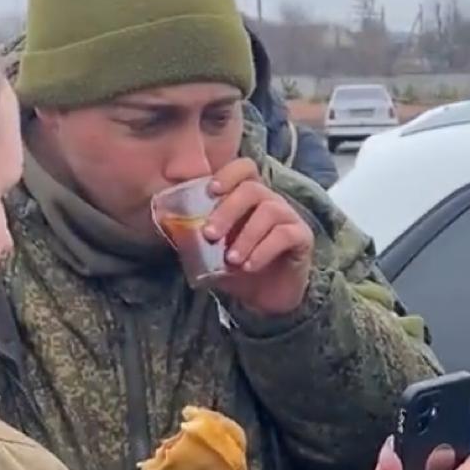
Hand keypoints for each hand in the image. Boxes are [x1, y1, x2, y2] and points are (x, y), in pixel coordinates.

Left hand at [203, 158, 313, 314]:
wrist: (265, 300)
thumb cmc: (238, 269)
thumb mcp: (210, 252)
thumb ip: (193, 236)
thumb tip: (166, 223)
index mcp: (249, 199)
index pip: (244, 168)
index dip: (228, 174)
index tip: (210, 191)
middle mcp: (271, 202)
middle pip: (253, 188)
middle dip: (227, 210)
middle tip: (210, 235)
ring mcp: (289, 218)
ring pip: (269, 211)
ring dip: (246, 235)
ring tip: (231, 259)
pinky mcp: (302, 237)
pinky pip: (284, 235)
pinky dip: (263, 250)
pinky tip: (249, 266)